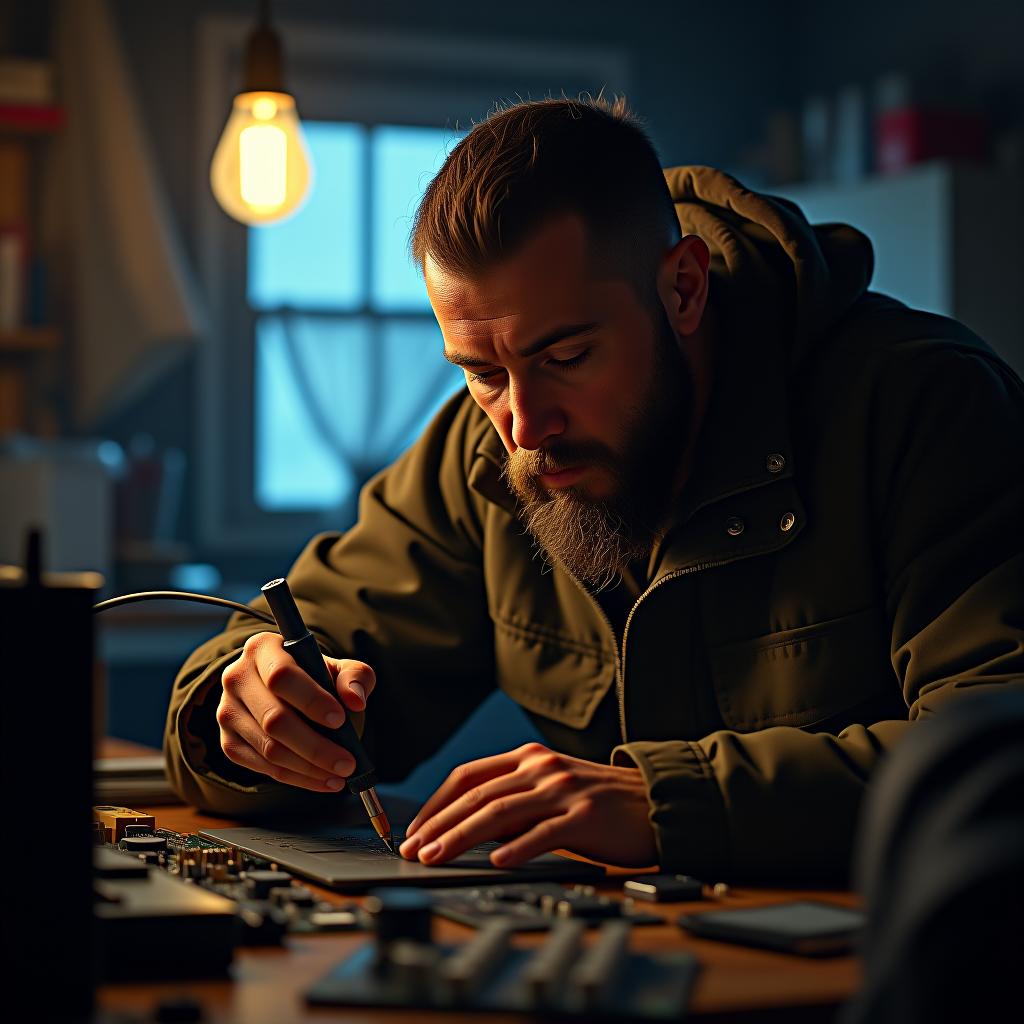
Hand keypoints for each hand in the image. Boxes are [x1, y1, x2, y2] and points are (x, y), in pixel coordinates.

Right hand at [216, 632, 375, 792]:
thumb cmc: (316, 677)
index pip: (282, 676)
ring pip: (268, 748)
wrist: (287, 693)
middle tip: (348, 762)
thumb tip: (355, 700)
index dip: (311, 700)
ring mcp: (227, 712)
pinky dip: (297, 778)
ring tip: (340, 774)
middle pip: (274, 718)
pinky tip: (322, 780)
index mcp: (262, 648)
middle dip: (316, 746)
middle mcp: (236, 677)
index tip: (340, 720)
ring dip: (309, 768)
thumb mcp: (340, 668)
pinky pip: (262, 767)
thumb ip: (355, 676)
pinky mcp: (228, 742)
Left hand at [399, 742, 656, 867]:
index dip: (437, 803)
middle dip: (439, 824)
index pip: (468, 776)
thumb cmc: (599, 802)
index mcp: (529, 758)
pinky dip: (517, 848)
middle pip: (478, 795)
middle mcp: (542, 768)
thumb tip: (468, 831)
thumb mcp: (551, 791)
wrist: (657, 801)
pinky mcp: (586, 815)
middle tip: (413, 849)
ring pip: (501, 812)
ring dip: (462, 836)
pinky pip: (545, 832)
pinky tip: (496, 862)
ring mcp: (564, 790)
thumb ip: (514, 802)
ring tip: (437, 857)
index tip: (414, 830)